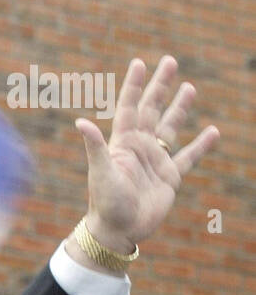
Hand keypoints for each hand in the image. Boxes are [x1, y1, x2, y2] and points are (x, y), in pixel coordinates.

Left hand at [76, 55, 218, 250]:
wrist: (118, 232)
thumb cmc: (105, 204)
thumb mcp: (101, 173)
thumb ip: (95, 147)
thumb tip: (80, 122)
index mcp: (123, 143)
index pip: (129, 107)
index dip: (134, 86)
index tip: (140, 63)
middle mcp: (140, 148)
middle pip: (152, 110)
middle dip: (160, 86)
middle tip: (170, 62)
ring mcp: (155, 162)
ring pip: (171, 128)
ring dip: (180, 108)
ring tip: (190, 87)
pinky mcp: (169, 179)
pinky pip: (188, 158)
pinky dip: (200, 145)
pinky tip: (213, 132)